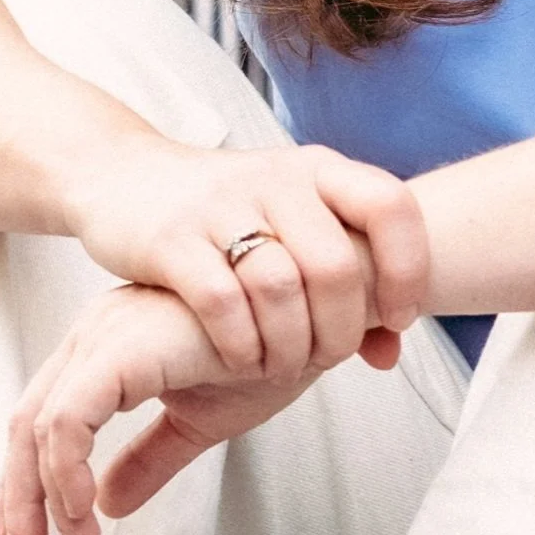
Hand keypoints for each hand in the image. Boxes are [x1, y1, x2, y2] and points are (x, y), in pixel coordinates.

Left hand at [0, 279, 383, 534]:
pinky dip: (66, 469)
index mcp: (113, 345)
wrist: (324, 307)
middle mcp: (101, 330)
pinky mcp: (128, 345)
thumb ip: (151, 456)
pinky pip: (71, 416)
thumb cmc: (275, 345)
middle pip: (27, 420)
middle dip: (18, 497)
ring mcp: (111, 332)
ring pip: (39, 422)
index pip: (46, 416)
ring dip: (41, 494)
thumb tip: (107, 503)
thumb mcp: (202, 419)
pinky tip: (88, 509)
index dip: (26, 480)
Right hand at [61, 134, 429, 382]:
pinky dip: (239, 344)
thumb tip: (389, 355)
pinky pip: (220, 301)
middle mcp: (276, 179)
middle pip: (335, 265)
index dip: (407, 267)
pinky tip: (240, 360)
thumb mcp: (292, 228)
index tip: (397, 317)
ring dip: (289, 345)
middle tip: (326, 358)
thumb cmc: (227, 215)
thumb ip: (346, 283)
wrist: (126, 177)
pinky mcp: (171, 238)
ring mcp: (222, 205)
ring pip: (280, 287)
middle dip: (340, 330)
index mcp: (317, 169)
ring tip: (283, 366)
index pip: (390, 204)